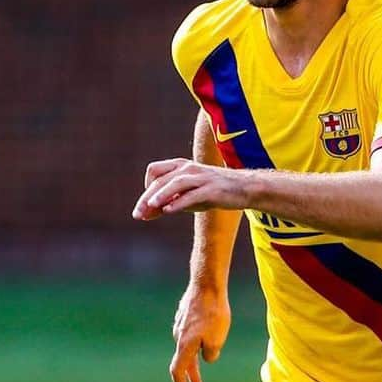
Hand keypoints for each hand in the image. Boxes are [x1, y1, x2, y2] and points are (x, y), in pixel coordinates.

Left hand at [133, 158, 249, 221]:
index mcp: (181, 166)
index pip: (154, 171)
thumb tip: (144, 214)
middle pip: (161, 179)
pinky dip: (179, 202)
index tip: (146, 206)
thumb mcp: (187, 197)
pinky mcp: (212, 189)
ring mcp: (201, 178)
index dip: (146, 187)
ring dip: (161, 194)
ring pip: (176, 183)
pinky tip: (168, 210)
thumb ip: (166, 203)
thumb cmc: (212, 192)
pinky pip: (192, 195)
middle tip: (137, 214)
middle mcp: (189, 168)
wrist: (244, 189)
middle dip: (147, 197)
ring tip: (150, 206)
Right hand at [169, 284, 230, 381]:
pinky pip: (189, 331)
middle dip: (191, 373)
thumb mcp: (217, 340)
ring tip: (205, 360)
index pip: (177, 369)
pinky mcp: (185, 314)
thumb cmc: (213, 313)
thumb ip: (211, 354)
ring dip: (195, 355)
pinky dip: (196, 340)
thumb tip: (208, 356)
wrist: (207, 285)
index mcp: (184, 345)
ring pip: (187, 344)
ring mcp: (180, 324)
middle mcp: (178, 336)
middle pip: (183, 359)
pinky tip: (204, 336)